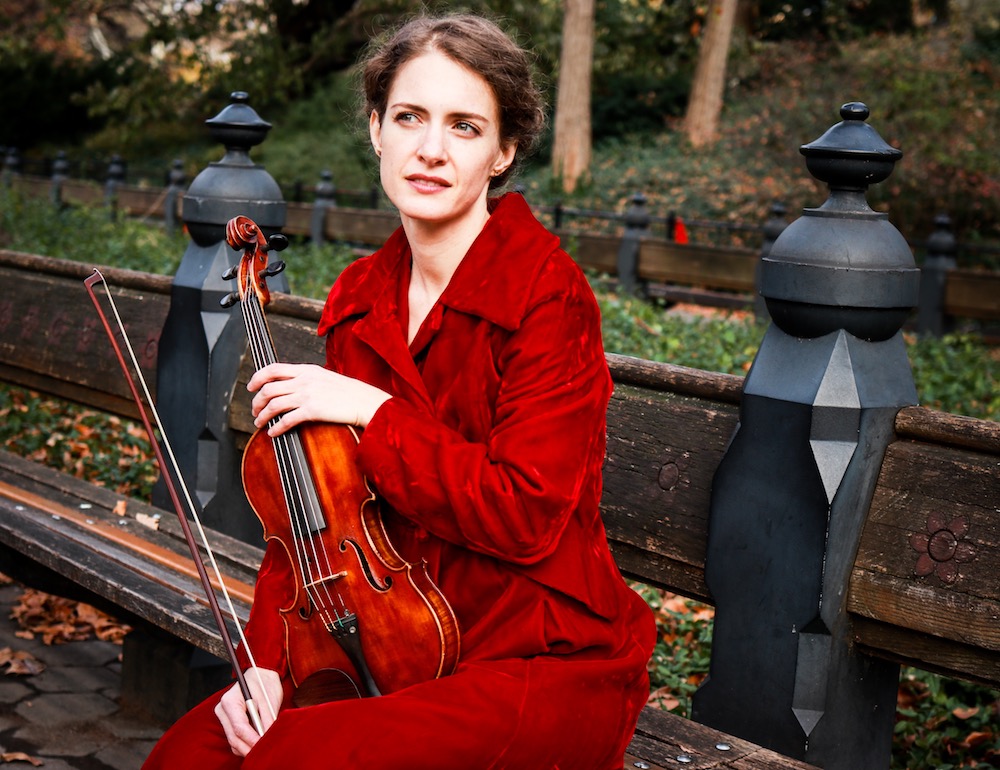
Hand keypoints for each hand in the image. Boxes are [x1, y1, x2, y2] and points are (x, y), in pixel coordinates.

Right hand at [215, 667, 283, 755]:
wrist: (261, 675)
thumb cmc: (265, 684)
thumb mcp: (269, 700)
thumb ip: (267, 719)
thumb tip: (267, 738)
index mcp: (230, 701)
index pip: (239, 727)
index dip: (251, 739)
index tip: (262, 745)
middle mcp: (223, 710)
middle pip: (233, 737)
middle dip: (248, 747)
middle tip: (263, 752)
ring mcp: (224, 717)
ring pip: (233, 740)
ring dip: (246, 747)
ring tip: (262, 747)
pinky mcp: (229, 722)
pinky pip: (235, 738)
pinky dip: (245, 743)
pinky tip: (256, 742)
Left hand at [247, 363, 390, 435]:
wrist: (364, 401)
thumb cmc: (348, 393)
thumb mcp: (325, 377)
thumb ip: (307, 378)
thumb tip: (291, 385)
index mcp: (306, 370)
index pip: (272, 369)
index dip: (257, 377)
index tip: (251, 387)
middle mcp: (304, 380)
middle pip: (268, 388)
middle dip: (256, 401)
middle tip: (255, 410)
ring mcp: (307, 395)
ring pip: (273, 404)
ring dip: (262, 415)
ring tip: (259, 422)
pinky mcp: (312, 411)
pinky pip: (286, 420)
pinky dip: (275, 427)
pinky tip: (273, 432)